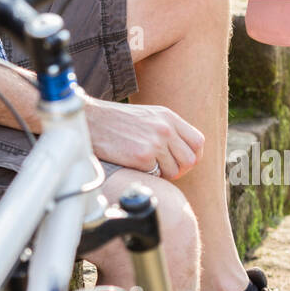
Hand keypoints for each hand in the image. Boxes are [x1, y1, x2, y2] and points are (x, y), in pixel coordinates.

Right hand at [87, 99, 204, 181]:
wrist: (91, 120)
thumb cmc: (116, 121)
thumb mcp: (148, 116)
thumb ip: (167, 129)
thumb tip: (182, 151)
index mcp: (168, 117)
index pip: (198, 142)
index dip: (193, 156)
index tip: (182, 162)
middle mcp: (165, 128)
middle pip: (190, 159)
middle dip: (179, 169)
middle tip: (164, 170)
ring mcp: (155, 142)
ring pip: (174, 171)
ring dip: (162, 173)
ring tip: (146, 165)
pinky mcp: (142, 157)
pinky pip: (155, 174)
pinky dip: (147, 174)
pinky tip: (133, 164)